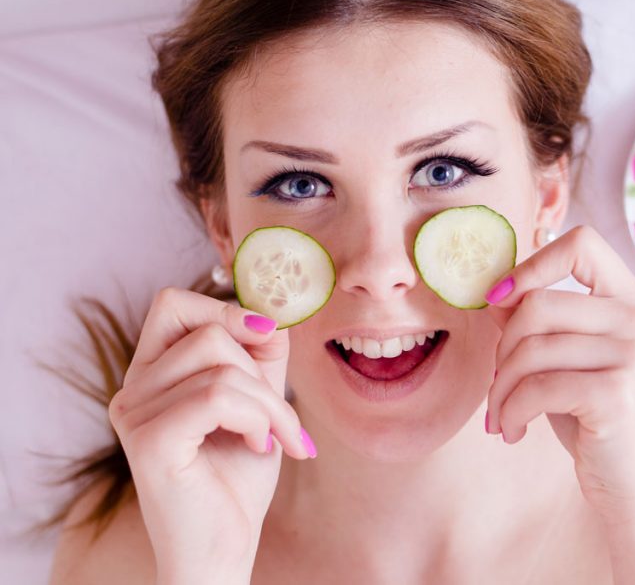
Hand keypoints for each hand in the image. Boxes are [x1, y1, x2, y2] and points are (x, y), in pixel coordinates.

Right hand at [108, 288, 312, 582]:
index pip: (174, 304)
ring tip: (275, 438)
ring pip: (221, 366)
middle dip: (261, 370)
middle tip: (280, 417)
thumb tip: (272, 312)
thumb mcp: (258, 402)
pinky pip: (219, 397)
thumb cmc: (237, 481)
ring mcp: (133, 414)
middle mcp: (132, 389)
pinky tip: (260, 447)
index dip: (226, 312)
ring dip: (270, 403)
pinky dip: (257, 418)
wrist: (224, 551)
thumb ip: (260, 355)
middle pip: (206, 331)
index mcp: (151, 374)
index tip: (267, 344)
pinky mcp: (148, 440)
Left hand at [483, 225, 634, 521]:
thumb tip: (495, 294)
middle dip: (502, 349)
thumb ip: (542, 326)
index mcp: (633, 303)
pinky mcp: (616, 393)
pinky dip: (510, 411)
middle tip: (499, 387)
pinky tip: (512, 432)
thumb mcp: (571, 366)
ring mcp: (634, 355)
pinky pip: (535, 387)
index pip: (581, 244)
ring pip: (529, 347)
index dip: (531, 264)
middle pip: (538, 303)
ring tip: (502, 416)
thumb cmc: (600, 427)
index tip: (499, 299)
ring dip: (500, 389)